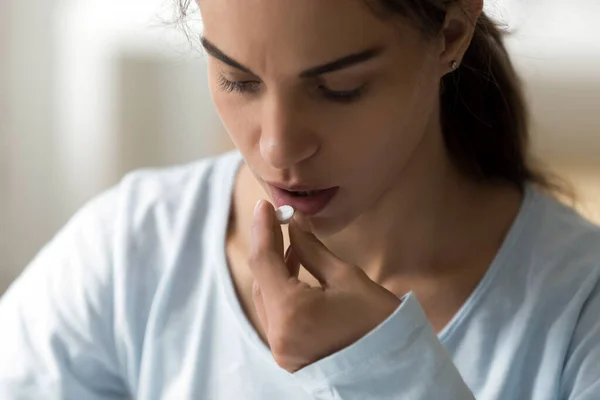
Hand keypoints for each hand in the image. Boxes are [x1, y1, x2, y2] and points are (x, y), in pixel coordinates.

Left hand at [249, 200, 401, 372]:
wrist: (394, 373)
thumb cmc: (379, 324)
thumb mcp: (348, 278)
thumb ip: (313, 250)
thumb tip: (295, 226)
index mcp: (291, 312)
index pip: (264, 261)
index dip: (263, 229)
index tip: (264, 206)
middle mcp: (278, 334)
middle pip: (261, 280)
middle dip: (268, 247)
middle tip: (279, 220)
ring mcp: (280, 349)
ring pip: (266, 298)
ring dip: (274, 269)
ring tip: (289, 242)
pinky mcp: (288, 355)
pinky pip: (275, 315)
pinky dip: (280, 291)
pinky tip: (294, 271)